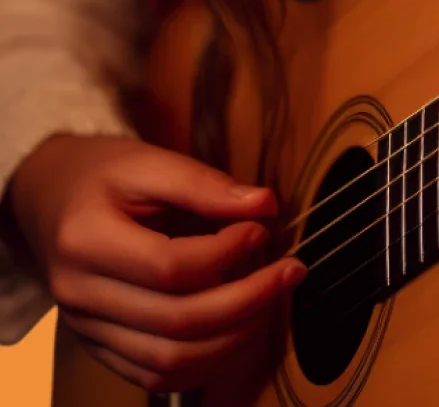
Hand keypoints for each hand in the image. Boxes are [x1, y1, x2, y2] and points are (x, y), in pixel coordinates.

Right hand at [7, 134, 304, 393]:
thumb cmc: (102, 175)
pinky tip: (240, 327)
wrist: (49, 200)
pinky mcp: (100, 347)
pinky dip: (206, 361)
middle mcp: (80, 295)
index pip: (168, 266)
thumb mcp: (147, 160)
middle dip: (246, 301)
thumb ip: (203, 183)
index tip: (262, 228)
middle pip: (175, 322)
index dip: (225, 253)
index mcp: (85, 240)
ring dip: (234, 336)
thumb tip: (263, 204)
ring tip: (272, 298)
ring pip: (169, 360)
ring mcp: (88, 329)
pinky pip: (157, 376)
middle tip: (291, 270)